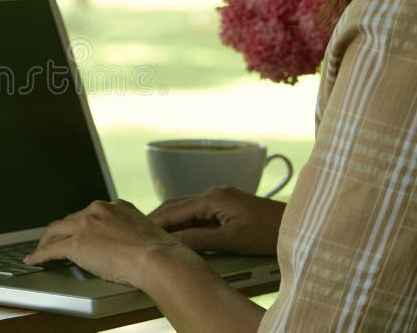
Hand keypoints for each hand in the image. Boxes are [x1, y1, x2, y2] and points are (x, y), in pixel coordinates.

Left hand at [24, 199, 189, 285]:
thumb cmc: (159, 251)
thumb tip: (128, 242)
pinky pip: (51, 248)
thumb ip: (131, 229)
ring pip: (57, 230)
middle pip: (70, 220)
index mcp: (115, 206)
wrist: (157, 257)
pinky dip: (40, 254)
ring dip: (47, 241)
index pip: (89, 213)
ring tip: (40, 251)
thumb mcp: (145, 230)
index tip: (77, 231)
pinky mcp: (76, 243)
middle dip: (62, 232)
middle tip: (55, 242)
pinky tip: (34, 259)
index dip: (80, 224)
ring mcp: (85, 225)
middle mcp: (98, 210)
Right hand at [149, 186, 285, 255]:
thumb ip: (200, 239)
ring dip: (171, 219)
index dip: (156, 221)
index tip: (139, 232)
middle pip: (177, 204)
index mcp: (212, 198)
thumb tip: (172, 243)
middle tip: (139, 231)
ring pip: (187, 208)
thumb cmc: (267, 232)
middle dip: (158, 217)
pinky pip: (198, 211)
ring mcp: (220, 198)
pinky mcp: (227, 205)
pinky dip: (185, 221)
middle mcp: (213, 193)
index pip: (174, 210)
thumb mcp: (231, 240)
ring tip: (154, 233)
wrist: (297, 226)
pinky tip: (180, 231)